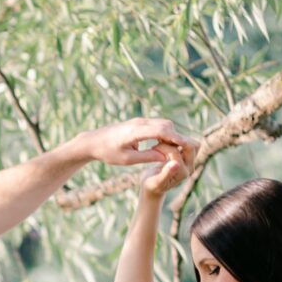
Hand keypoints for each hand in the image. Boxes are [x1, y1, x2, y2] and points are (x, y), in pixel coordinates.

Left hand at [74, 116, 196, 174]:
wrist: (93, 141)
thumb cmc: (107, 152)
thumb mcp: (127, 159)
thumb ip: (147, 157)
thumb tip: (165, 157)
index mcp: (136, 131)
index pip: (162, 131)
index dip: (176, 138)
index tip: (188, 146)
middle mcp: (139, 123)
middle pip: (166, 125)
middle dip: (178, 136)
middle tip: (188, 149)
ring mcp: (139, 121)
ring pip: (163, 124)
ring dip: (172, 135)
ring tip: (179, 149)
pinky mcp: (139, 123)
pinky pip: (157, 125)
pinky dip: (165, 133)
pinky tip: (167, 145)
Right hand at [138, 135, 195, 199]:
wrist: (153, 186)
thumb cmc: (151, 185)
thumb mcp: (156, 181)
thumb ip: (166, 173)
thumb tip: (176, 164)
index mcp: (182, 173)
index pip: (175, 152)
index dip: (163, 147)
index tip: (152, 148)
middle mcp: (190, 167)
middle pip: (191, 146)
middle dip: (175, 140)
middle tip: (161, 140)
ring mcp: (190, 161)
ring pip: (192, 143)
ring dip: (179, 139)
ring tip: (164, 140)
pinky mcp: (187, 156)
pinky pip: (188, 143)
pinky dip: (178, 139)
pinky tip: (166, 141)